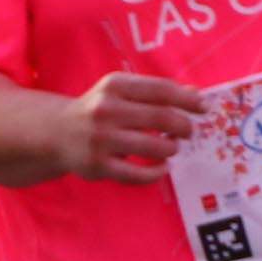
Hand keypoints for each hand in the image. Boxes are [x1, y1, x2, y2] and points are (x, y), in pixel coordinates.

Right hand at [65, 71, 201, 183]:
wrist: (58, 133)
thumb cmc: (99, 110)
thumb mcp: (121, 92)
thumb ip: (156, 92)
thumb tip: (195, 92)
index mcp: (114, 85)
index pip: (161, 90)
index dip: (187, 99)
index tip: (204, 108)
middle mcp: (106, 110)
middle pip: (162, 118)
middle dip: (184, 126)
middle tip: (188, 131)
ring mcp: (102, 139)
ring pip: (155, 147)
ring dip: (171, 149)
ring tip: (171, 148)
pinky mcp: (99, 166)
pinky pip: (140, 174)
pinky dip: (158, 172)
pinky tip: (163, 167)